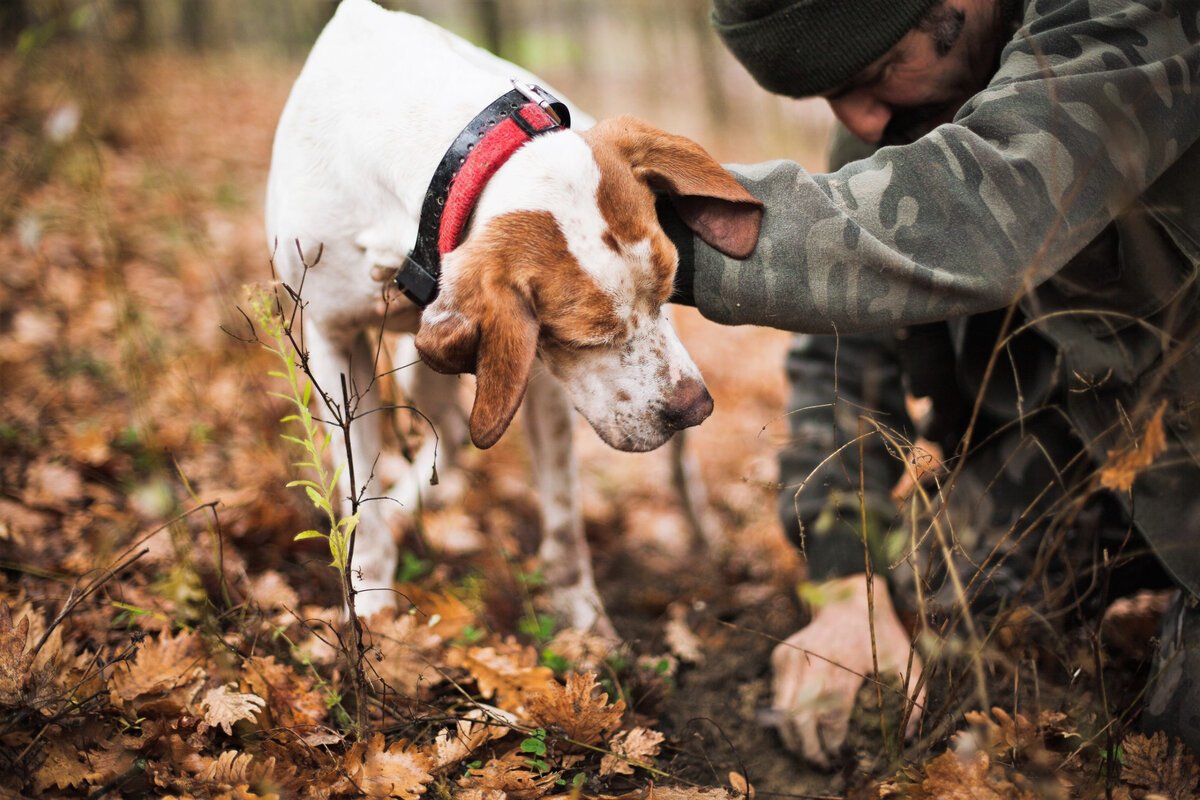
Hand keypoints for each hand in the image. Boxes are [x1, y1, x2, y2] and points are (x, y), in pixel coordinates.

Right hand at [769, 574, 924, 766]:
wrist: (847, 599)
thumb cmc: (880, 634)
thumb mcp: (905, 661)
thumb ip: (913, 698)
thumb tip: (909, 734)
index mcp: (842, 662)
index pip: (830, 715)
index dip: (833, 742)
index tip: (841, 756)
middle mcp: (811, 660)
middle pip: (798, 718)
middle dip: (808, 747)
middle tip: (820, 762)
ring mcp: (791, 656)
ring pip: (781, 710)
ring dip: (791, 737)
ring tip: (807, 752)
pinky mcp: (780, 655)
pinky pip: (778, 695)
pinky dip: (785, 716)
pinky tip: (800, 727)